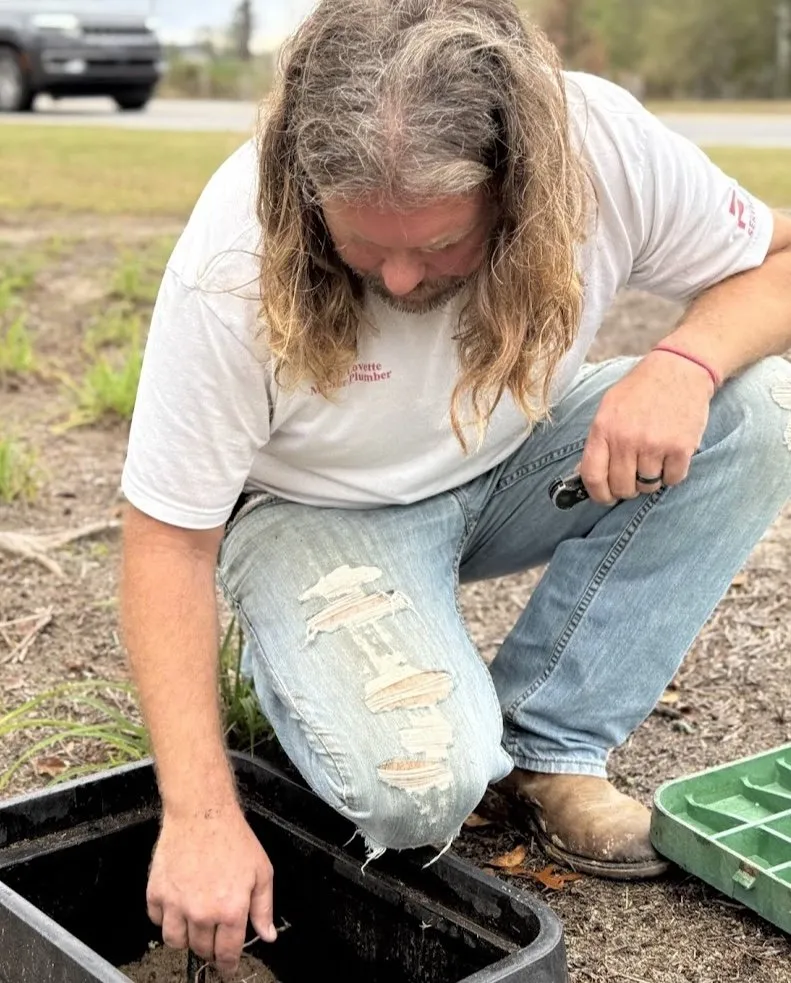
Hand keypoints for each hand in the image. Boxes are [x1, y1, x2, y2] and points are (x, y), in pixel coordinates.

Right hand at [146, 802, 275, 977]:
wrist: (202, 813)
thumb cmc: (233, 839)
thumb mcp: (261, 871)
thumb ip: (264, 908)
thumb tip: (267, 936)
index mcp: (231, 910)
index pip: (228, 952)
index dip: (228, 964)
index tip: (227, 967)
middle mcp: (202, 913)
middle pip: (202, 949)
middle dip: (209, 949)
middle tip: (213, 941)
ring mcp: (176, 904)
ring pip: (176, 941)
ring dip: (186, 938)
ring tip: (194, 926)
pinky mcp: (156, 893)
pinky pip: (157, 921)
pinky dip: (165, 918)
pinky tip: (177, 906)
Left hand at [579, 351, 714, 504]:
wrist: (680, 369)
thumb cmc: (641, 390)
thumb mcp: (608, 408)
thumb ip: (598, 441)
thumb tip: (584, 475)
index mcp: (603, 429)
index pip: (593, 476)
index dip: (598, 494)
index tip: (605, 497)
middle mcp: (626, 439)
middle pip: (622, 487)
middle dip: (627, 489)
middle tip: (634, 478)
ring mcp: (654, 444)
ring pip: (648, 486)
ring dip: (651, 480)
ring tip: (654, 459)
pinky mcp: (680, 447)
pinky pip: (673, 479)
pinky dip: (672, 474)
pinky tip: (670, 456)